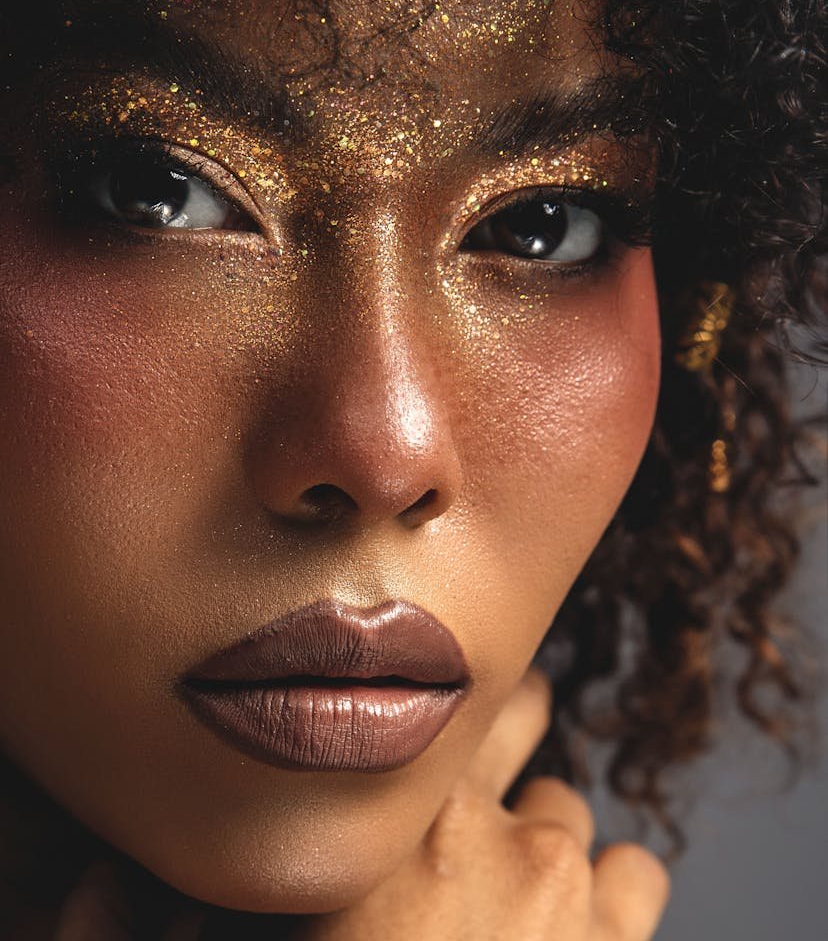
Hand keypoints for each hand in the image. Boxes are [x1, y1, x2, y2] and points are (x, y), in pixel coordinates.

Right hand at [49, 670, 668, 939]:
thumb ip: (188, 907)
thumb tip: (100, 884)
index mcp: (394, 817)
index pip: (441, 690)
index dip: (440, 700)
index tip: (433, 721)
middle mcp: (486, 825)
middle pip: (523, 712)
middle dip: (505, 736)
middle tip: (479, 790)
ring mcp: (562, 878)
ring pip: (571, 807)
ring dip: (548, 837)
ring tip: (518, 887)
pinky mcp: (618, 935)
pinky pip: (637, 867)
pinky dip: (610, 890)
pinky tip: (576, 924)